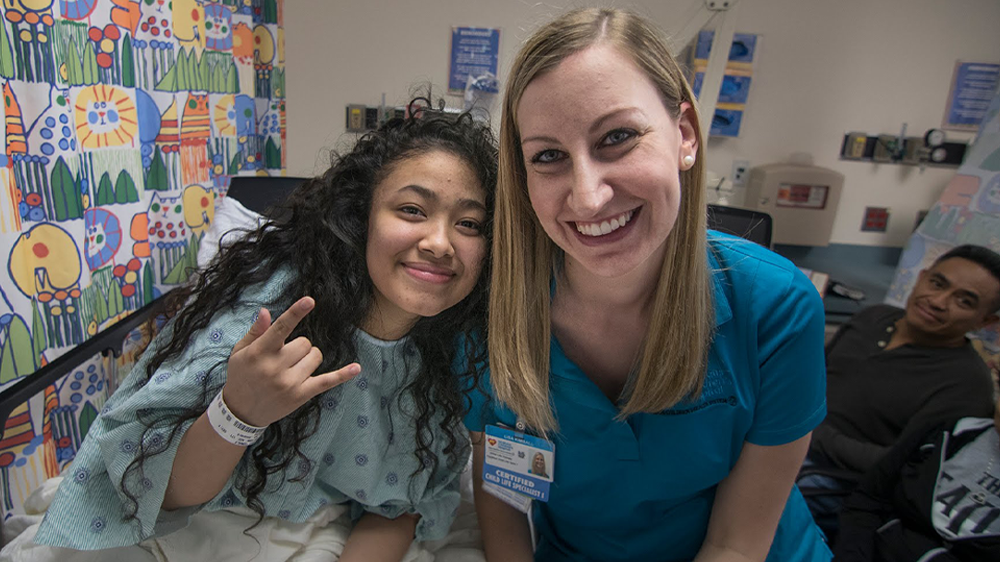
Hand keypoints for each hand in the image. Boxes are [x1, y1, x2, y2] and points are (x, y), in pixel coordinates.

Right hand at [223, 296, 360, 426]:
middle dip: (298, 347)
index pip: (281, 328)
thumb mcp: (240, 352)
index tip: (310, 300)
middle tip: (283, 358)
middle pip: (305, 343)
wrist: (240, 411)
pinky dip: (342, 375)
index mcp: (259, 352)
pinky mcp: (301, 395)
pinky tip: (356, 368)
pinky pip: (326, 381)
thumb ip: (256, 332)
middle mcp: (275, 367)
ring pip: (315, 356)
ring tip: (291, 369)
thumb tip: (265, 311)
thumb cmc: (241, 376)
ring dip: (308, 359)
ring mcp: (289, 382)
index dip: (296, 313)